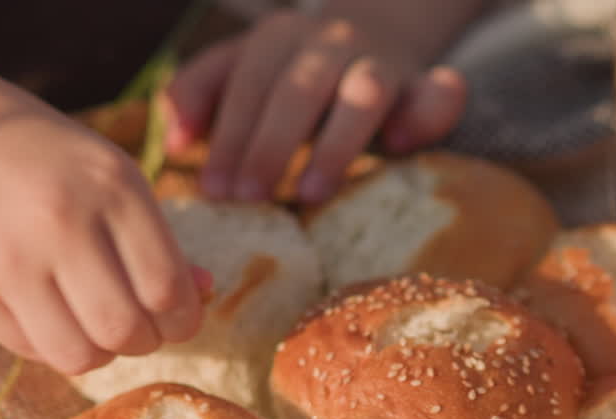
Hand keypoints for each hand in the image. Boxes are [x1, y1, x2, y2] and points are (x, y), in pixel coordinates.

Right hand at [0, 80, 208, 374]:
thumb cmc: (46, 161)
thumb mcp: (111, 178)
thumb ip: (158, 239)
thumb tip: (205, 295)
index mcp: (109, 186)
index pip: (167, 288)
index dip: (183, 319)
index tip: (176, 318)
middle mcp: (58, 222)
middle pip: (126, 330)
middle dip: (144, 341)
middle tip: (137, 328)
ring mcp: (7, 261)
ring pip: (79, 356)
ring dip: (100, 353)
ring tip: (95, 327)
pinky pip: (32, 352)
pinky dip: (54, 345)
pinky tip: (51, 314)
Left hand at [164, 8, 466, 203]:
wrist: (378, 24)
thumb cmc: (291, 69)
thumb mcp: (238, 69)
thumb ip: (198, 92)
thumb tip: (175, 140)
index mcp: (276, 40)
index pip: (247, 86)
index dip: (229, 137)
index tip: (214, 190)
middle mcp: (329, 42)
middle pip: (298, 90)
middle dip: (270, 145)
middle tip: (251, 197)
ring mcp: (381, 60)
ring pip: (364, 92)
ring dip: (337, 143)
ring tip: (312, 193)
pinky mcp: (427, 83)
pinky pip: (440, 92)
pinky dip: (430, 114)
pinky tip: (401, 145)